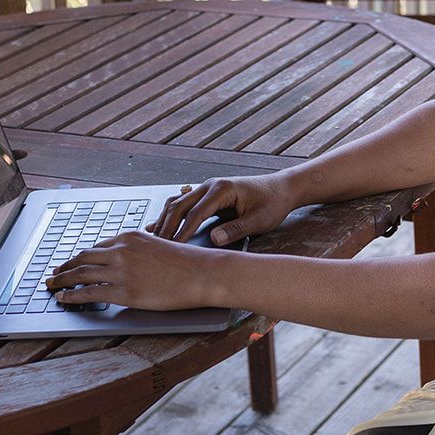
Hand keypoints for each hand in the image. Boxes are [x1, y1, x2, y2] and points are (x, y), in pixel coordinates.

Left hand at [47, 230, 219, 311]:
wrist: (200, 273)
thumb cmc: (185, 262)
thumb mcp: (157, 246)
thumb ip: (137, 251)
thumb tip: (125, 260)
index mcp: (128, 237)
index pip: (95, 248)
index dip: (78, 257)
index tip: (69, 263)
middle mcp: (120, 251)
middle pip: (81, 258)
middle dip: (63, 267)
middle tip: (52, 274)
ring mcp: (120, 271)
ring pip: (79, 274)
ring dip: (61, 281)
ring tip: (51, 286)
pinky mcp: (124, 292)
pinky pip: (88, 293)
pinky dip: (71, 295)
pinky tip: (63, 298)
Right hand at [147, 172, 299, 246]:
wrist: (281, 188)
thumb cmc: (273, 203)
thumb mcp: (259, 220)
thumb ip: (237, 229)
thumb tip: (214, 239)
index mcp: (222, 189)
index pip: (196, 213)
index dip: (183, 232)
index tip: (173, 248)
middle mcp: (210, 186)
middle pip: (179, 205)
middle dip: (166, 226)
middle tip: (155, 247)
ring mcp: (207, 189)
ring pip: (177, 203)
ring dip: (164, 220)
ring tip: (152, 240)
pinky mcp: (207, 196)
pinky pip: (182, 204)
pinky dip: (169, 215)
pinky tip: (157, 227)